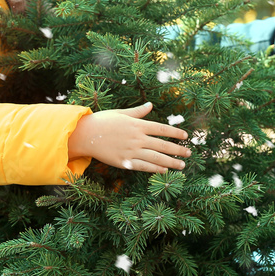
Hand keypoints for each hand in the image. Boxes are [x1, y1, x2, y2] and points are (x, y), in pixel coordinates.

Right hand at [69, 102, 189, 173]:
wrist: (85, 134)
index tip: (186, 136)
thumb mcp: (121, 113)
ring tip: (182, 165)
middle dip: (178, 149)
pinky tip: (165, 170)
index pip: (162, 129)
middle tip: (189, 153)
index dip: (175, 133)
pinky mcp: (125, 161)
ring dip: (171, 162)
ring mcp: (132, 150)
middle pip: (163, 145)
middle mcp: (137, 138)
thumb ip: (138, 112)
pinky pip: (144, 166)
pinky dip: (155, 168)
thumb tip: (150, 105)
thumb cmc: (103, 121)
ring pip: (156, 157)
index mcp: (138, 124)